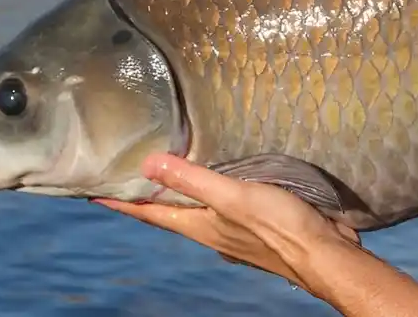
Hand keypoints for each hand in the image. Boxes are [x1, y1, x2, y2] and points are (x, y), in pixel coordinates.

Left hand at [93, 153, 360, 294]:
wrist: (324, 254)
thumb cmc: (279, 227)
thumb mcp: (232, 198)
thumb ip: (193, 181)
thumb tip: (147, 163)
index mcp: (200, 226)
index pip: (150, 212)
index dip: (123, 201)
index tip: (93, 190)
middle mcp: (212, 230)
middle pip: (171, 211)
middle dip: (148, 194)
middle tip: (128, 171)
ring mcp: (236, 228)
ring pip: (199, 208)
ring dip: (181, 191)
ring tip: (170, 168)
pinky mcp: (259, 222)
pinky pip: (227, 203)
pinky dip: (215, 189)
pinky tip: (225, 176)